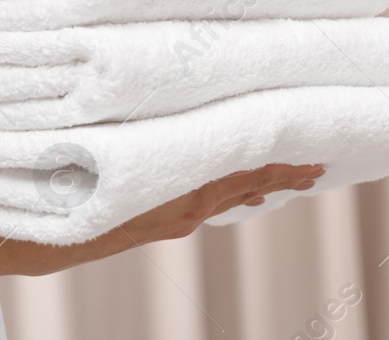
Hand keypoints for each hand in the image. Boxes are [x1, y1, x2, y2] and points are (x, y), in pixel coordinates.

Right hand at [118, 163, 322, 243]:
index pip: (251, 179)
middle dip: (284, 179)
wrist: (72, 238)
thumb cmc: (98, 194)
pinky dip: (234, 195)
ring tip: (291, 181)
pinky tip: (244, 197)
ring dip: (262, 186)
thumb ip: (179, 154)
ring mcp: (184, 219)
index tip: (311, 166)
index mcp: (193, 197)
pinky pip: (212, 204)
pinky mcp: (172, 223)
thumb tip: (220, 149)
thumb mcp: (139, 168)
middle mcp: (195, 210)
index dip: (283, 171)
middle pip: (249, 189)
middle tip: (317, 170)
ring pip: (232, 197)